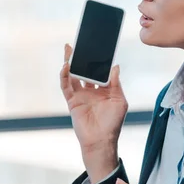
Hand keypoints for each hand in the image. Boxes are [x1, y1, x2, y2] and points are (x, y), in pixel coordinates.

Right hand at [60, 44, 127, 181]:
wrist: (101, 141)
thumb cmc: (113, 123)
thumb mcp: (119, 100)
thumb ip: (115, 83)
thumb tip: (115, 66)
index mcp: (103, 89)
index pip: (99, 70)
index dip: (97, 59)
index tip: (97, 46)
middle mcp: (91, 90)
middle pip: (84, 69)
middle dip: (81, 57)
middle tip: (79, 43)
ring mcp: (80, 95)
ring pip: (73, 74)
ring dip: (71, 62)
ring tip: (69, 49)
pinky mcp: (72, 101)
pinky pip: (66, 86)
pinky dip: (65, 76)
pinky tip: (66, 66)